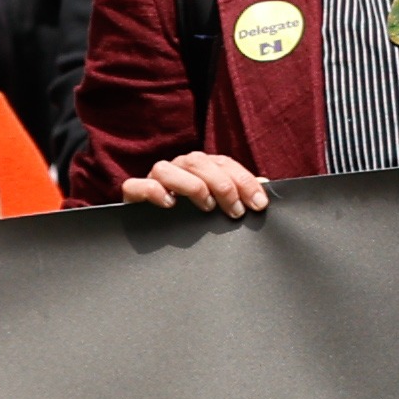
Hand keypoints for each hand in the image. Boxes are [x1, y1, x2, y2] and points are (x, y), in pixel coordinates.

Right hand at [130, 150, 271, 216]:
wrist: (157, 237)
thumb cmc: (197, 219)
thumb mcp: (222, 207)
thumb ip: (241, 194)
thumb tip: (265, 184)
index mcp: (201, 167)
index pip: (223, 163)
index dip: (244, 181)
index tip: (259, 204)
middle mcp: (178, 168)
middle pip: (198, 162)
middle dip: (222, 185)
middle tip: (236, 212)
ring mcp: (153, 180)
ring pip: (166, 168)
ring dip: (190, 185)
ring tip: (206, 207)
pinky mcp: (133, 195)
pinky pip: (135, 185)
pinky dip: (152, 191)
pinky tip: (170, 204)